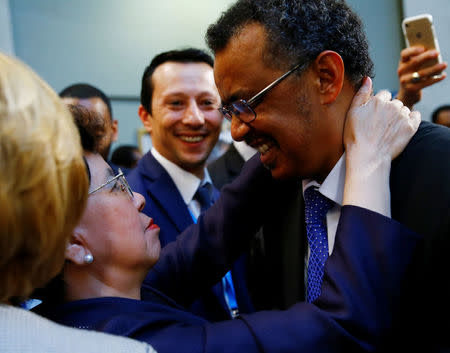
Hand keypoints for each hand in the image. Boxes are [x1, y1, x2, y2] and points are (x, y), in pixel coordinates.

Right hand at [342, 77, 420, 215]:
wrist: (367, 156)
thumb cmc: (356, 136)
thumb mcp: (352, 112)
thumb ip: (361, 94)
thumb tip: (367, 78)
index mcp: (379, 100)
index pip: (383, 95)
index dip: (378, 105)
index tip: (374, 116)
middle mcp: (393, 105)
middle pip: (394, 102)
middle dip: (389, 110)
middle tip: (380, 124)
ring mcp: (403, 116)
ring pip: (404, 109)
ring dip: (399, 116)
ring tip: (388, 129)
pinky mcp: (411, 127)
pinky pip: (415, 116)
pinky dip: (411, 119)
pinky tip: (401, 128)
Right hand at [396, 47, 446, 108]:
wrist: (407, 93)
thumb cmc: (413, 75)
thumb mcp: (413, 67)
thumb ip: (420, 59)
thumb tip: (434, 54)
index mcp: (402, 63)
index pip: (404, 54)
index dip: (413, 51)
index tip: (423, 48)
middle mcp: (401, 71)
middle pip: (414, 62)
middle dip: (426, 57)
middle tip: (437, 52)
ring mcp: (405, 81)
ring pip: (421, 73)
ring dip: (434, 68)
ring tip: (444, 64)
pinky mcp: (411, 89)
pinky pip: (425, 83)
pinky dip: (435, 79)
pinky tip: (443, 75)